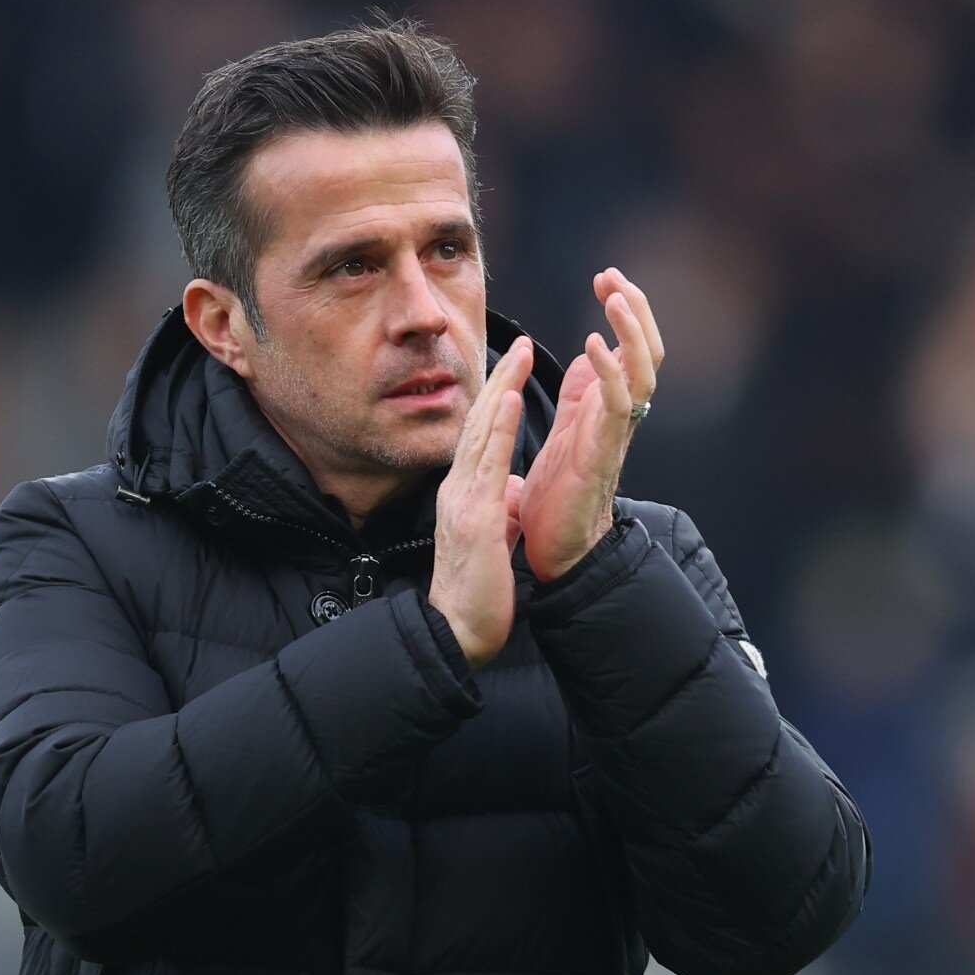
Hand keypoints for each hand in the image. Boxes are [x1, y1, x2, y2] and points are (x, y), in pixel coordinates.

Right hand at [430, 336, 532, 669]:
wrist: (457, 633)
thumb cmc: (474, 594)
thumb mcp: (488, 540)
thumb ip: (497, 511)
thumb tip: (511, 493)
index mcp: (464, 495)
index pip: (480, 437)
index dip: (496, 399)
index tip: (513, 368)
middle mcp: (458, 489)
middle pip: (477, 423)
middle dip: (498, 379)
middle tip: (518, 341)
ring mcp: (463, 500)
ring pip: (480, 433)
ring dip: (500, 389)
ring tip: (517, 353)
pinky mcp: (475, 518)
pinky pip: (489, 464)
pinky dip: (498, 428)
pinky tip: (508, 399)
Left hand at [520, 268, 664, 581]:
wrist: (555, 552)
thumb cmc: (558, 497)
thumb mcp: (567, 429)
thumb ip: (581, 394)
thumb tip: (590, 357)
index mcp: (610, 408)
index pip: (631, 347)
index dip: (625, 311)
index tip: (605, 278)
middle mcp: (621, 417)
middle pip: (649, 352)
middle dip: (636, 310)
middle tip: (613, 278)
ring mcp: (616, 434)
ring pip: (643, 372)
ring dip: (631, 331)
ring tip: (614, 298)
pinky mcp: (603, 454)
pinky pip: (617, 406)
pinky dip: (610, 372)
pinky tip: (591, 345)